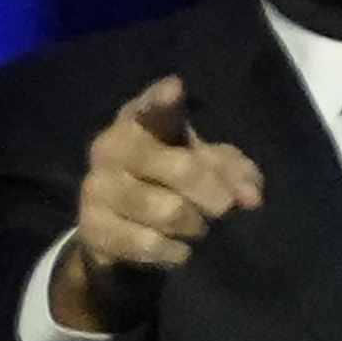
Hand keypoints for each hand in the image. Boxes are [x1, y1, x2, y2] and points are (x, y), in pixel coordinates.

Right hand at [57, 77, 263, 330]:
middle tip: (225, 209)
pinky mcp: (91, 226)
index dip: (162, 99)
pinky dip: (173, 251)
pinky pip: (148, 242)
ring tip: (196, 229)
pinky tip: (177, 250)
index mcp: (139, 121)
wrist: (119, 235)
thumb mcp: (208, 171)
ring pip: (167, 210)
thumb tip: (250, 198)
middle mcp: (110, 146)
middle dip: (213, 194)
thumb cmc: (170, 185)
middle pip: (181, 168)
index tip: (175, 89)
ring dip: (194, 227)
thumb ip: (236, 175)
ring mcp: (96, 186)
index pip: (151, 106)